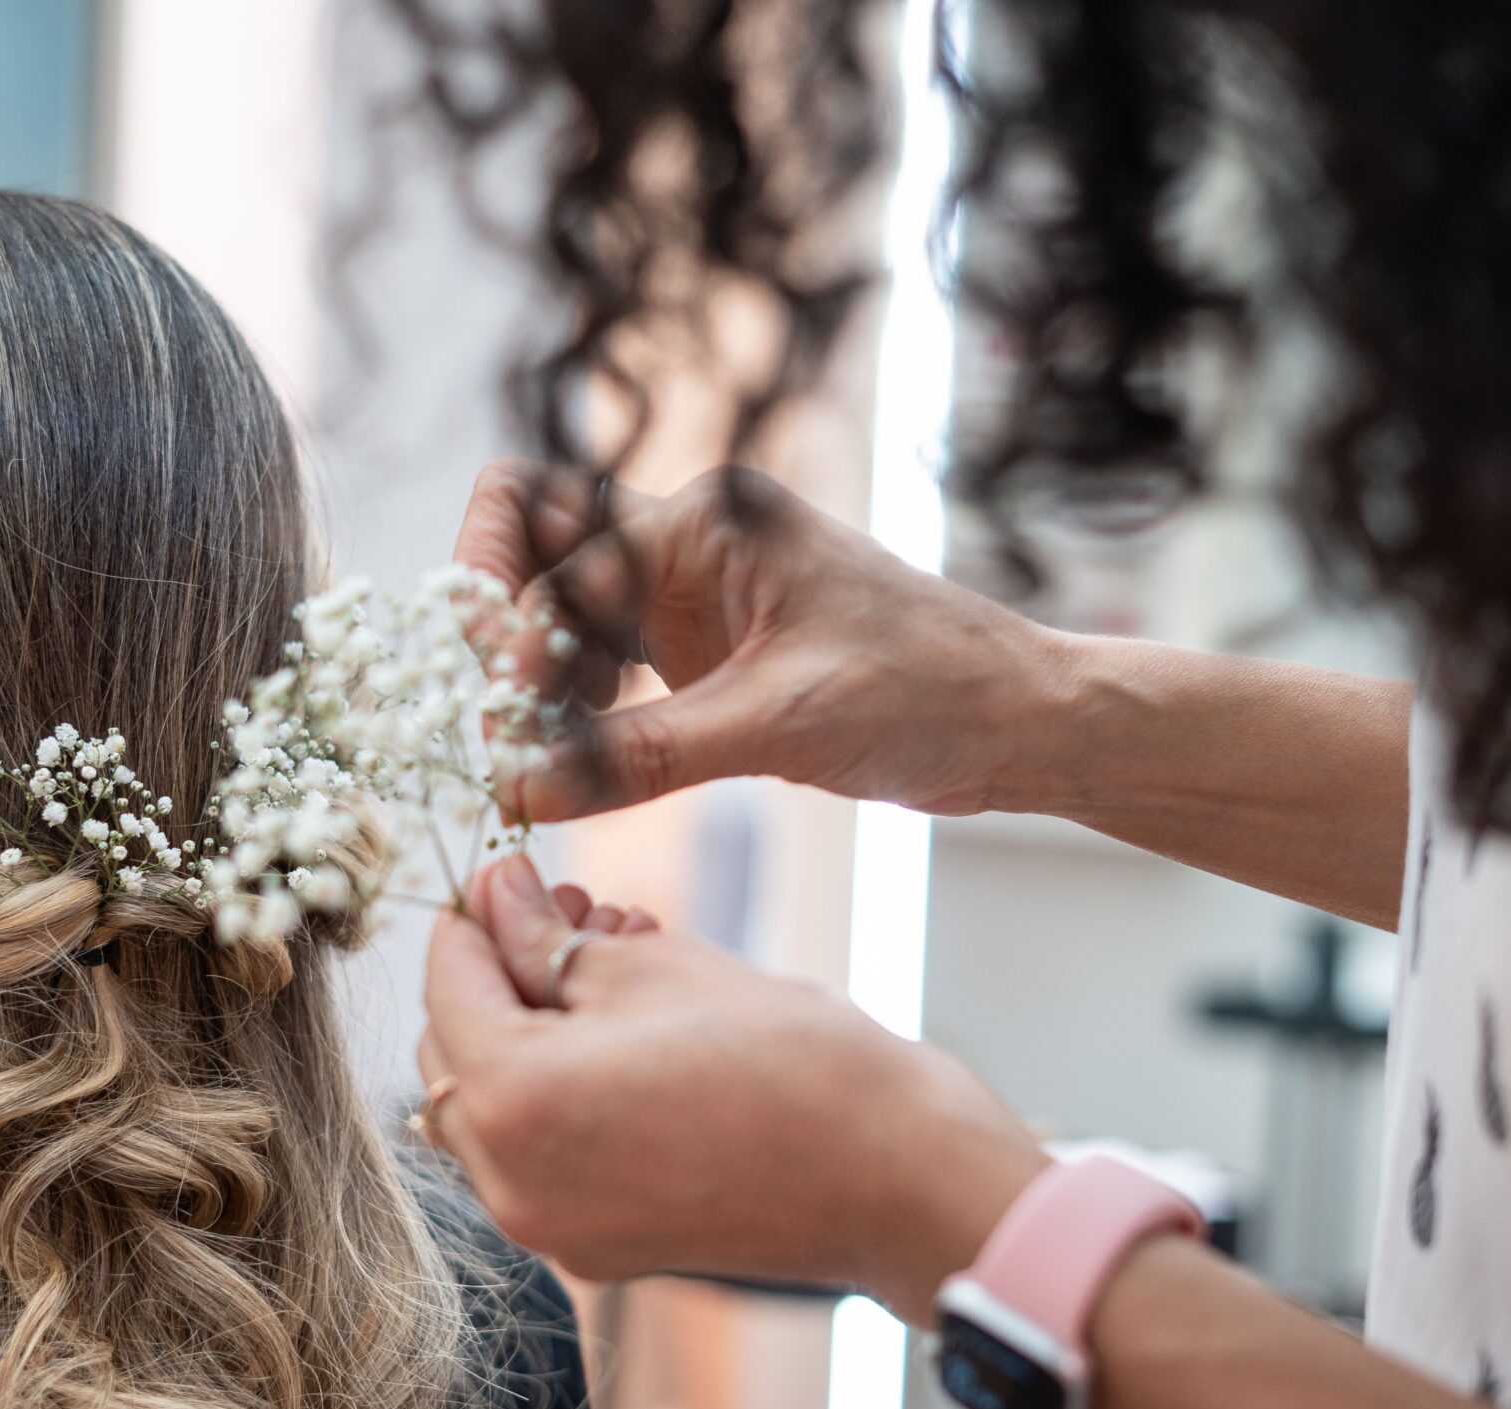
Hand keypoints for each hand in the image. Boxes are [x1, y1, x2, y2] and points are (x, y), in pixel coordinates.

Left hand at [415, 854, 1046, 1321]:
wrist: (899, 1179)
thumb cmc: (794, 1065)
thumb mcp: (656, 966)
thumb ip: (549, 935)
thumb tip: (497, 895)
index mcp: (513, 1105)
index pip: (446, 984)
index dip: (476, 914)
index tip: (514, 869)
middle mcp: (512, 1186)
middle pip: (455, 1054)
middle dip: (501, 972)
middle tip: (570, 909)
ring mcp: (554, 1227)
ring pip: (498, 1106)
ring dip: (535, 1026)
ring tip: (614, 957)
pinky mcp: (600, 1243)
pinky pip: (546, 1152)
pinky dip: (566, 1086)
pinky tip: (631, 1029)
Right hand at [451, 460, 1072, 821]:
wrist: (1017, 720)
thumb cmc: (927, 690)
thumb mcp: (779, 724)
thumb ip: (643, 755)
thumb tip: (522, 786)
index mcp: (708, 520)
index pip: (557, 550)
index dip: (517, 636)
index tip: (511, 724)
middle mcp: (686, 542)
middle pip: (535, 547)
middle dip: (498, 629)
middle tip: (493, 722)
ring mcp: (688, 597)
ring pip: (558, 616)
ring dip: (532, 686)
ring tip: (528, 765)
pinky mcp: (698, 654)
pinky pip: (599, 669)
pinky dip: (572, 716)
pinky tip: (573, 771)